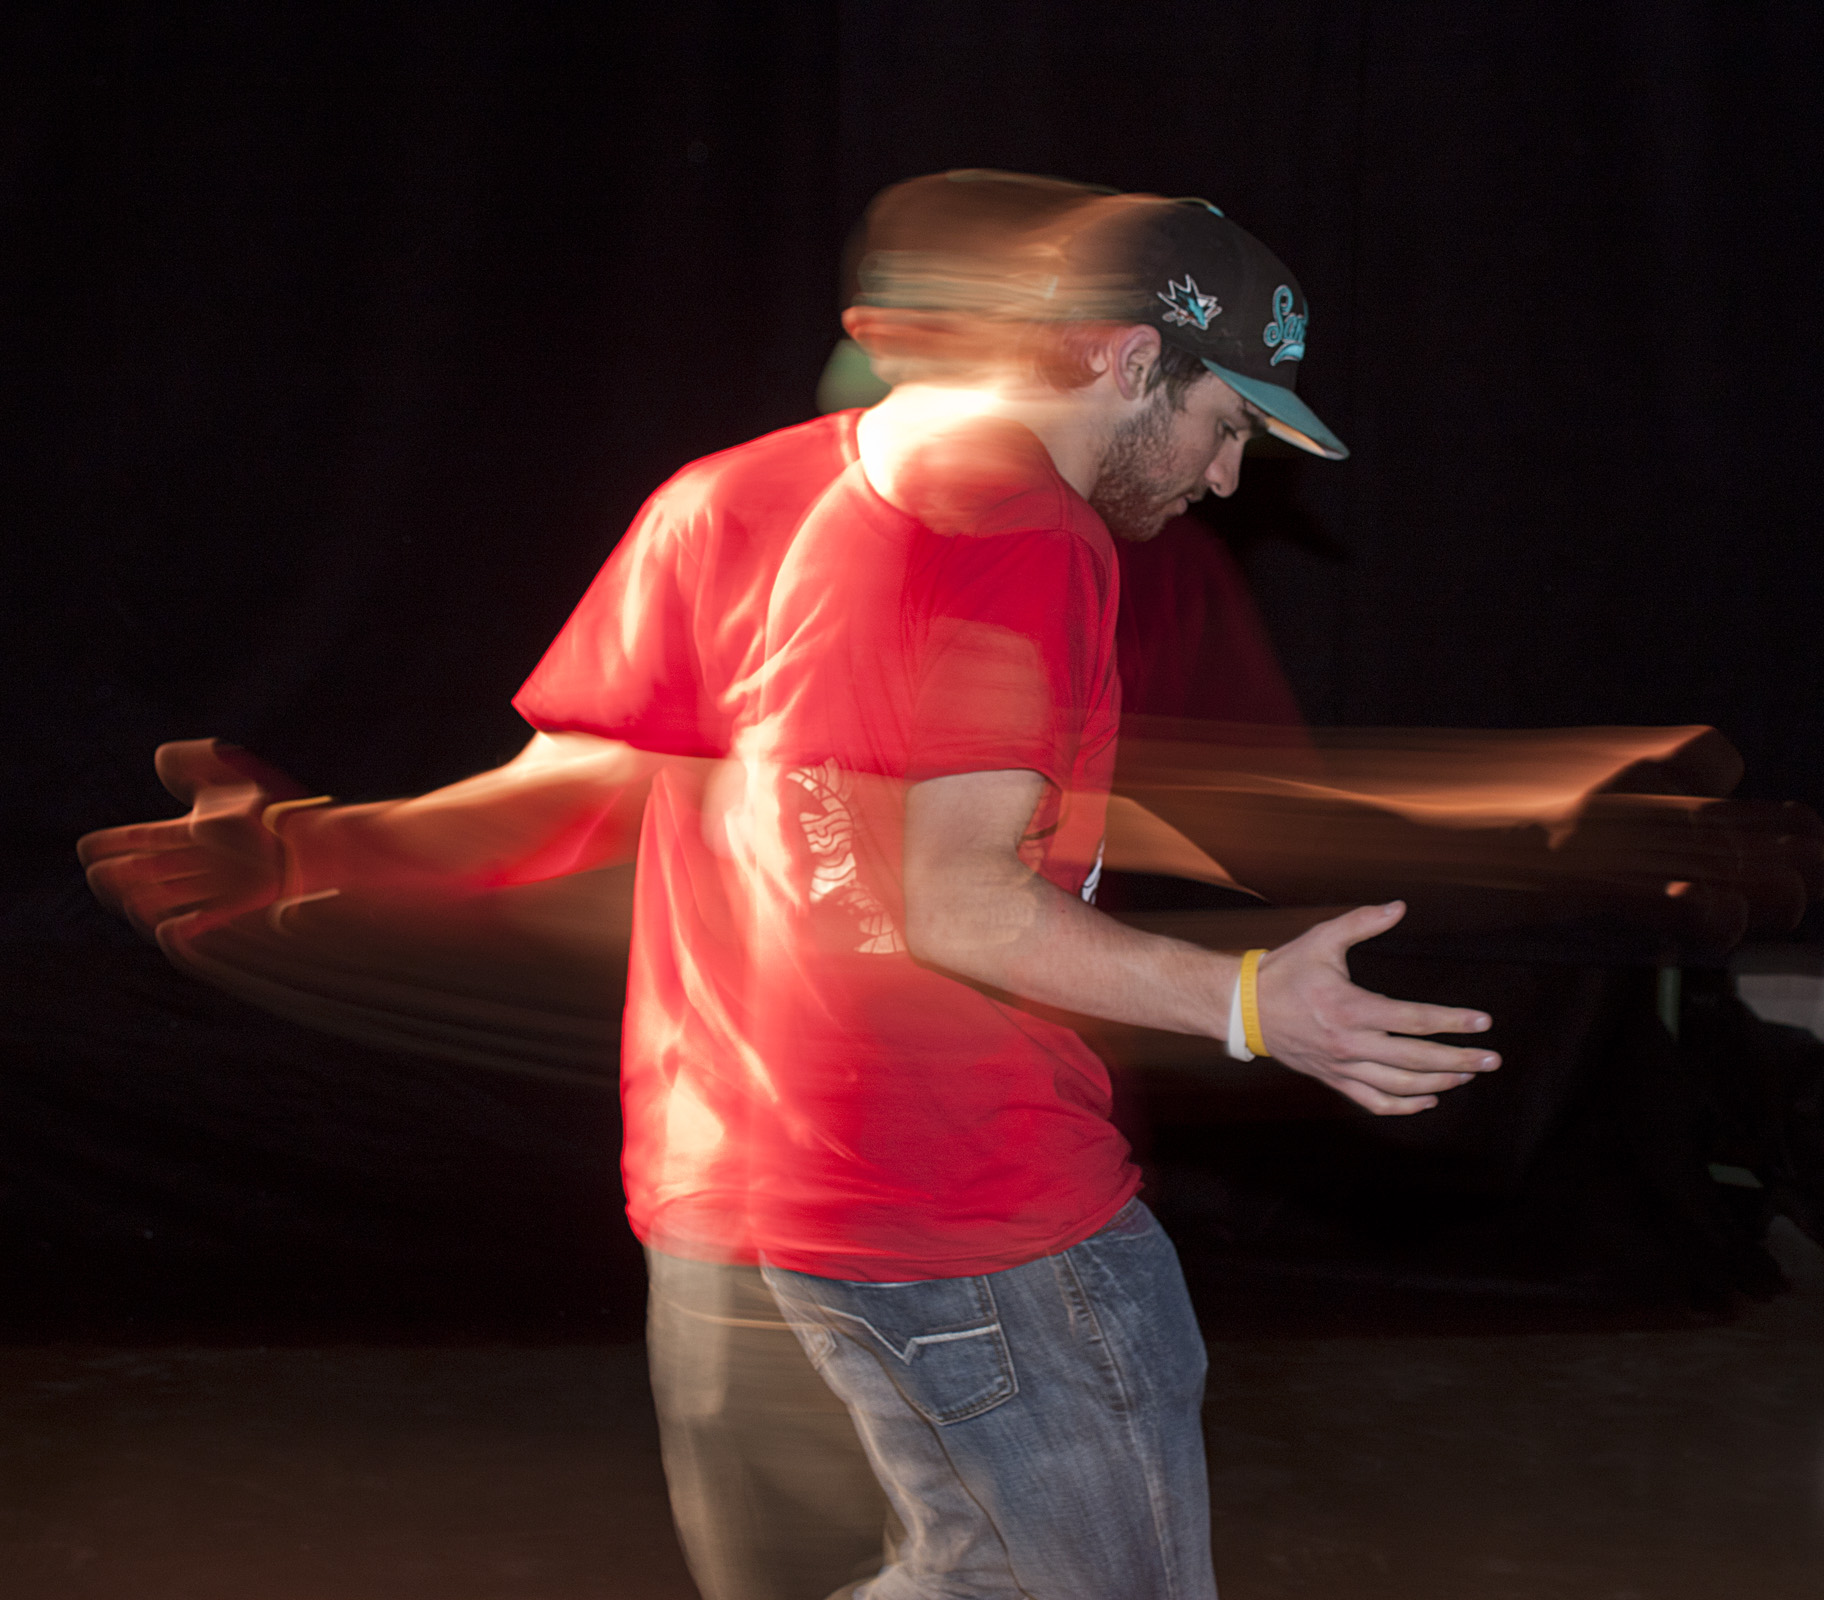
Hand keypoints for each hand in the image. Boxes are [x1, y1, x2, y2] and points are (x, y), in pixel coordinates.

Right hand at [76, 739, 304, 946]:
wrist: (312, 841)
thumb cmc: (275, 808)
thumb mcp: (231, 778)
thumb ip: (194, 763)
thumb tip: (159, 758)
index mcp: (193, 830)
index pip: (141, 839)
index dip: (113, 843)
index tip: (87, 847)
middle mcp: (200, 859)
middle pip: (147, 870)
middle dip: (118, 873)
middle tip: (99, 874)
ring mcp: (216, 885)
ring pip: (165, 897)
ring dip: (140, 901)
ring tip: (122, 897)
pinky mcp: (235, 907)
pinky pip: (196, 924)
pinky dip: (179, 930)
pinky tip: (166, 927)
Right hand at [1255, 901, 1498, 1115]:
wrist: (1243, 1007)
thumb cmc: (1285, 970)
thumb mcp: (1321, 939)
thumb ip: (1362, 922)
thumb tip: (1399, 907)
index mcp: (1350, 1008)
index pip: (1413, 1020)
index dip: (1452, 1022)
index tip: (1484, 1022)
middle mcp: (1349, 1042)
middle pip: (1416, 1060)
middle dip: (1460, 1060)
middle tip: (1492, 1059)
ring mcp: (1341, 1065)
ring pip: (1399, 1086)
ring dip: (1439, 1083)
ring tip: (1467, 1075)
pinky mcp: (1332, 1078)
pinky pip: (1374, 1101)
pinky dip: (1404, 1106)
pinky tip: (1428, 1099)